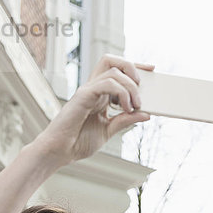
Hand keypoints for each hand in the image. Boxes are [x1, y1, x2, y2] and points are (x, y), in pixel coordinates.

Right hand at [34, 54, 153, 167]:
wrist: (60, 151)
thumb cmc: (79, 142)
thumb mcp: (109, 131)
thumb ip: (126, 121)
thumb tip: (146, 114)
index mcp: (100, 95)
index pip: (117, 70)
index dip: (135, 67)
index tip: (152, 70)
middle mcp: (94, 89)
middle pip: (113, 61)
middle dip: (133, 68)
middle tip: (142, 87)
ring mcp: (88, 90)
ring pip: (113, 71)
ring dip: (130, 86)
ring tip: (135, 105)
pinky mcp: (83, 95)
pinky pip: (106, 83)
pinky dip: (121, 92)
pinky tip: (125, 107)